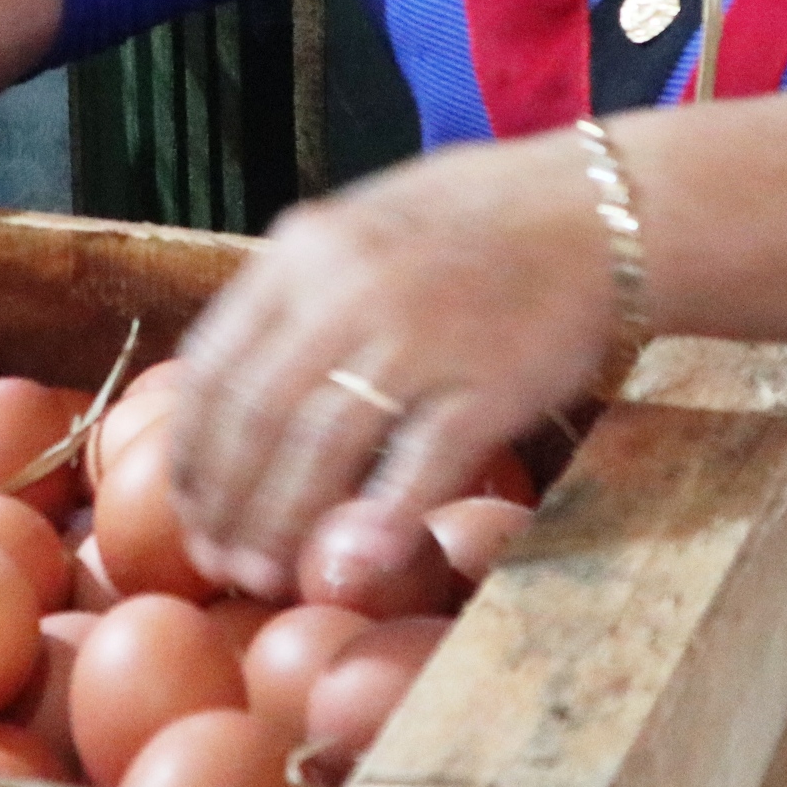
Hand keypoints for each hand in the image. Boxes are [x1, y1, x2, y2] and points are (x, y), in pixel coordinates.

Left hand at [169, 131, 620, 599]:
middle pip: (256, 416)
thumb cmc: (474, 220)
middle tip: (219, 562)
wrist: (600, 210)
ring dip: (283, 524)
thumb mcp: (362, 226)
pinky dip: (380, 519)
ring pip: (320, 448)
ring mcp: (419, 336)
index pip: (215, 364)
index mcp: (304, 248)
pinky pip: (418, 464)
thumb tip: (234, 389)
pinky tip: (353, 563)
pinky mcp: (488, 383)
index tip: (187, 506)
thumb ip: (297, 295)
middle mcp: (348, 288)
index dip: (193, 450)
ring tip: (267, 576)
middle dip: (227, 502)